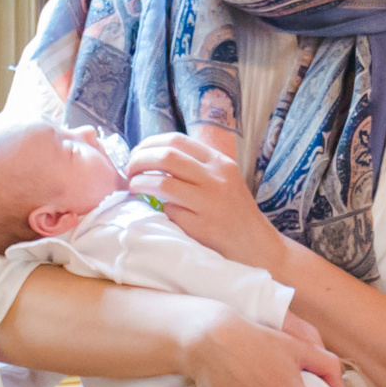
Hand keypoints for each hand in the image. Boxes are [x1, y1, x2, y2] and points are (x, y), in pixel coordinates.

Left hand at [129, 132, 285, 271]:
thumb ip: (196, 167)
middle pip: (166, 157)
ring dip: (139, 184)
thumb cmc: (233, 213)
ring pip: (162, 184)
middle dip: (139, 160)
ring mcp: (210, 203)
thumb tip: (153, 156)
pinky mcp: (203, 226)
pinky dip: (158, 209)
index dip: (150, 144)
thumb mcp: (223, 180)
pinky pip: (169, 212)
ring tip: (133, 187)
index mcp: (219, 162)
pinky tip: (155, 211)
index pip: (177, 140)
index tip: (138, 153)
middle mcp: (216, 178)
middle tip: (128, 170)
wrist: (257, 246)